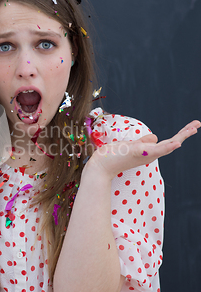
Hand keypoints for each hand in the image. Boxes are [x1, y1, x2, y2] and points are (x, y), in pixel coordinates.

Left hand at [86, 120, 200, 180]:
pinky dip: (166, 147)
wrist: (99, 167)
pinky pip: (153, 150)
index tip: (192, 126)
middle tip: (198, 124)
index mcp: (148, 152)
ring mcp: (143, 154)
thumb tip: (154, 137)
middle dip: (184, 133)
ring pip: (165, 146)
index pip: (167, 142)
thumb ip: (142, 142)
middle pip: (170, 143)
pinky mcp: (136, 152)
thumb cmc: (113, 157)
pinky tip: (176, 143)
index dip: (180, 135)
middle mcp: (149, 155)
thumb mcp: (130, 146)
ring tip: (192, 129)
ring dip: (179, 137)